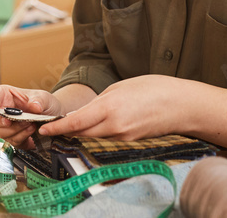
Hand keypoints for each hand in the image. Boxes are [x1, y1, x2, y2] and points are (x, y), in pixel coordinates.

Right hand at [0, 85, 62, 148]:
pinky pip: (13, 141)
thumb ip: (39, 100)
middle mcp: (3, 111)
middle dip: (1, 120)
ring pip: (1, 132)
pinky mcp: (14, 138)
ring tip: (30, 123)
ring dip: (15, 129)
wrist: (52, 117)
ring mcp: (7, 126)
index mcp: (5, 96)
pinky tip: (31, 130)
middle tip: (9, 121)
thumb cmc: (42, 103)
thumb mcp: (43, 97)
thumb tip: (34, 106)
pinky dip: (23, 136)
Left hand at [37, 75, 193, 139]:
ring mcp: (123, 136)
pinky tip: (97, 123)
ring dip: (82, 130)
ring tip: (72, 122)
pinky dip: (98, 131)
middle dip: (66, 129)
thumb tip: (87, 112)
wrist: (182, 105)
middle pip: (81, 133)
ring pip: (94, 136)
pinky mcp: (131, 140)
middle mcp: (114, 126)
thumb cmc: (154, 88)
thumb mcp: (121, 86)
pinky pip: (108, 137)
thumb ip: (101, 100)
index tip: (44, 128)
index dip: (57, 127)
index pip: (76, 122)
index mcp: (109, 108)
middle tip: (53, 124)